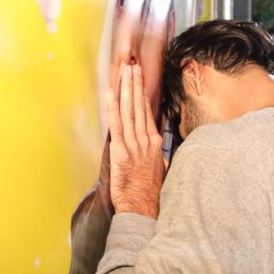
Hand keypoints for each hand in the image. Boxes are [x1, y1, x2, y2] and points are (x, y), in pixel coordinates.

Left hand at [107, 63, 165, 218]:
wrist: (144, 208)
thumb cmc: (151, 193)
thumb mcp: (161, 171)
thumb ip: (159, 157)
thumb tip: (160, 152)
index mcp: (155, 143)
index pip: (148, 112)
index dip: (142, 93)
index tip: (140, 78)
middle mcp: (146, 140)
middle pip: (140, 106)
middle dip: (136, 84)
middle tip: (132, 65)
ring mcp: (134, 144)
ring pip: (130, 111)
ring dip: (127, 89)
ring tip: (126, 71)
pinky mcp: (121, 151)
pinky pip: (117, 125)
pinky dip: (114, 108)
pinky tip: (111, 93)